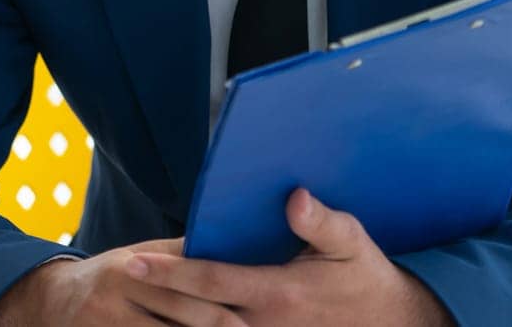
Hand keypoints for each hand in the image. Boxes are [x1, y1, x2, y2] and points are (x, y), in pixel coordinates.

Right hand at [0, 238, 248, 325]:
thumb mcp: (138, 257)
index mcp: (131, 267)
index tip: (249, 321)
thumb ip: (178, 255)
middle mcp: (116, 296)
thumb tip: (228, 241)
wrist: (53, 302)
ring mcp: (106, 324)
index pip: (183, 288)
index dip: (218, 309)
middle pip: (180, 320)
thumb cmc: (111, 278)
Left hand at [128, 189, 454, 326]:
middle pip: (195, 312)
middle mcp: (265, 323)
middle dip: (156, 294)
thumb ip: (321, 222)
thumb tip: (293, 197)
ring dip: (170, 315)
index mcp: (279, 293)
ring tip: (135, 293)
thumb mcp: (352, 243)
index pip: (210, 281)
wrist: (394, 325)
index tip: (132, 262)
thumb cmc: (367, 277)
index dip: (169, 273)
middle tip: (117, 272)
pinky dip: (195, 326)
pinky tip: (171, 315)